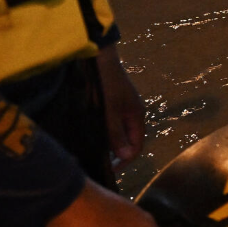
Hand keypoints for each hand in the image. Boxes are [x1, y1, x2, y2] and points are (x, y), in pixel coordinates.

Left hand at [96, 45, 145, 164]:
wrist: (99, 56)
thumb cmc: (106, 83)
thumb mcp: (109, 110)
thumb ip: (116, 133)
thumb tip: (125, 156)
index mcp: (136, 116)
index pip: (137, 146)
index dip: (126, 160)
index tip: (110, 170)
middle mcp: (132, 113)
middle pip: (129, 140)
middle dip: (117, 153)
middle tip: (99, 162)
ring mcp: (122, 107)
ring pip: (119, 132)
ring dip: (109, 142)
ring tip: (93, 150)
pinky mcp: (112, 102)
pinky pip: (112, 123)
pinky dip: (104, 132)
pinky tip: (91, 134)